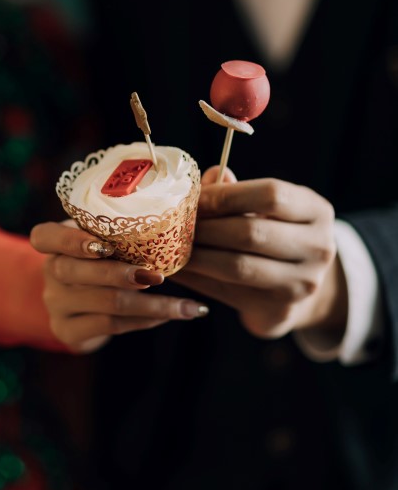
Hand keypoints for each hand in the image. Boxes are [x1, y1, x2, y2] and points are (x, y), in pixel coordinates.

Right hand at [30, 222, 208, 353]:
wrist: (78, 303)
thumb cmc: (104, 253)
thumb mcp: (106, 232)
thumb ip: (137, 212)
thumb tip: (214, 177)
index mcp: (54, 241)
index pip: (44, 237)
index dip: (70, 240)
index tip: (105, 245)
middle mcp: (50, 272)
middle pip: (81, 273)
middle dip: (123, 274)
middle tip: (159, 275)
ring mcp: (56, 304)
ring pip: (106, 304)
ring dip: (151, 305)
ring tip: (188, 305)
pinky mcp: (68, 332)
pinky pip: (111, 326)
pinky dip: (145, 320)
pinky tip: (170, 314)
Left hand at [172, 167, 346, 339]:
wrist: (301, 284)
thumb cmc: (276, 232)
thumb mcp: (267, 207)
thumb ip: (237, 192)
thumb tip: (206, 178)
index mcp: (317, 211)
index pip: (271, 195)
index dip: (227, 195)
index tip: (194, 198)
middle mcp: (318, 248)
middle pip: (251, 233)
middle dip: (206, 227)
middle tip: (174, 224)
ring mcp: (302, 284)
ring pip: (237, 267)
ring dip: (197, 255)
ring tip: (170, 246)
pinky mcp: (279, 311)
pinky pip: (227, 293)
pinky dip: (197, 279)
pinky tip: (178, 269)